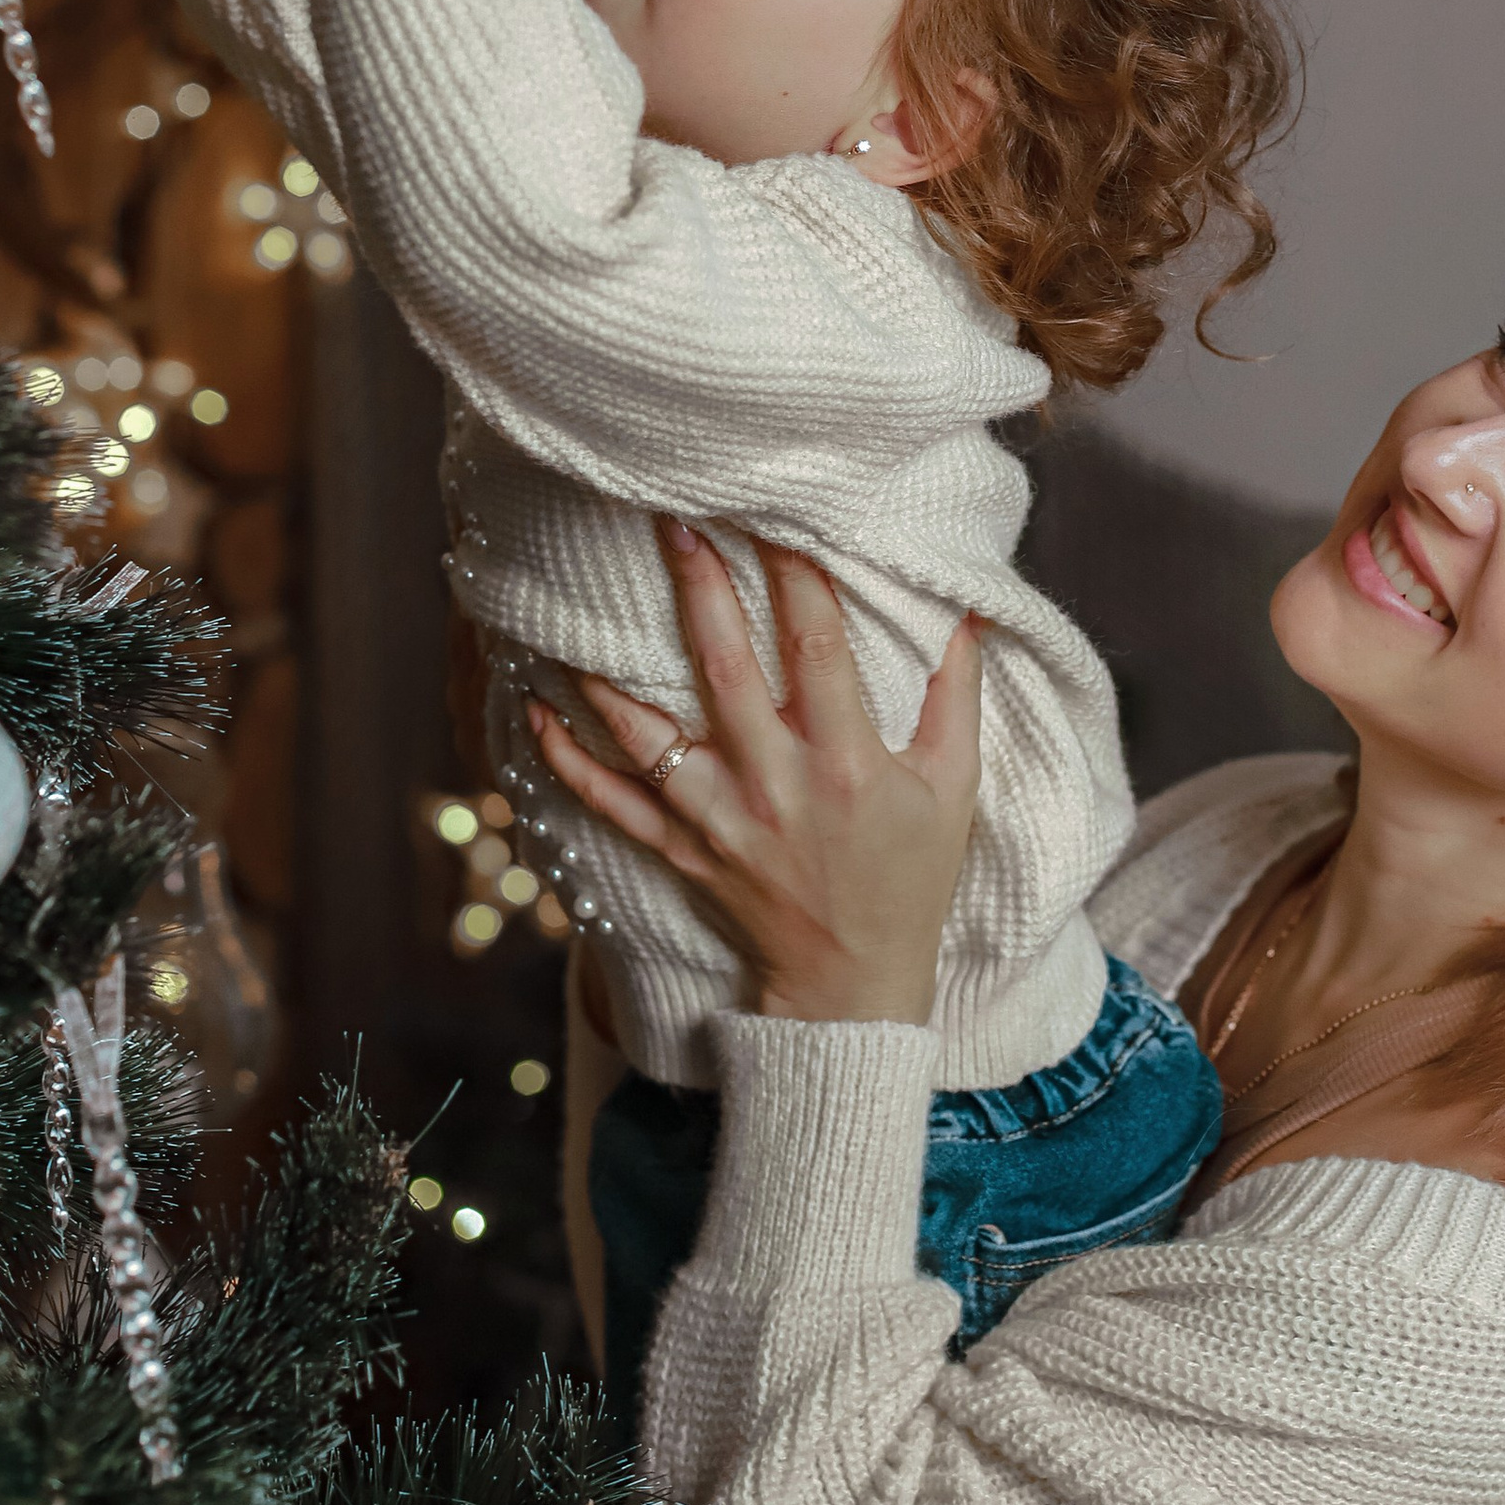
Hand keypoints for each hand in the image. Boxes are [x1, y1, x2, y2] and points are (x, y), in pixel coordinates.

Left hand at [529, 524, 983, 1026]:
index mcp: (849, 762)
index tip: (778, 518)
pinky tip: (535, 709)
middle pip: (727, 674)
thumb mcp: (954, 788)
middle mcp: (778, 786)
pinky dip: (568, 760)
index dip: (798, 577)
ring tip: (576, 615)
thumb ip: (957, 695)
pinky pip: (611, 804)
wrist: (852, 986)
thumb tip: (968, 611)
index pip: (818, 648)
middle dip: (699, 594)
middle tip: (673, 526)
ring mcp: (722, 822)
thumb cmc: (909, 880)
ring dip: (608, 677)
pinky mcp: (683, 852)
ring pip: (650, 739)